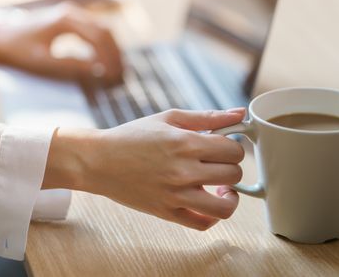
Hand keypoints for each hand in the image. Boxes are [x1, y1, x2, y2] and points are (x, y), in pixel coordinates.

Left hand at [0, 3, 122, 84]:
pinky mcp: (71, 19)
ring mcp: (73, 14)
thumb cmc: (19, 51)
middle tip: (122, 74)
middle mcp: (72, 13)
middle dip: (116, 53)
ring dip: (113, 48)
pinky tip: (107, 59)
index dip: (109, 57)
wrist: (1, 36)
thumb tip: (99, 70)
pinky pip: (95, 29)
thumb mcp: (44, 63)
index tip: (114, 75)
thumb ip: (72, 65)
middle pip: (106, 30)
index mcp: (65, 20)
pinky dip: (104, 44)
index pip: (98, 37)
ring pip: (103, 28)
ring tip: (118, 68)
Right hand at [43, 108, 245, 229]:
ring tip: (222, 187)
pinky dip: (212, 217)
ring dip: (230, 196)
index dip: (233, 145)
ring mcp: (175, 196)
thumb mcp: (168, 118)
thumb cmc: (132, 136)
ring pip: (225, 206)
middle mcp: (183, 171)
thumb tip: (239, 113)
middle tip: (218, 162)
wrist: (99, 160)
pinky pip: (202, 224)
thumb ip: (207, 117)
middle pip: (233, 174)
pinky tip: (207, 201)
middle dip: (231, 166)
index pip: (234, 150)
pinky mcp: (166, 213)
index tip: (223, 145)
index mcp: (185, 144)